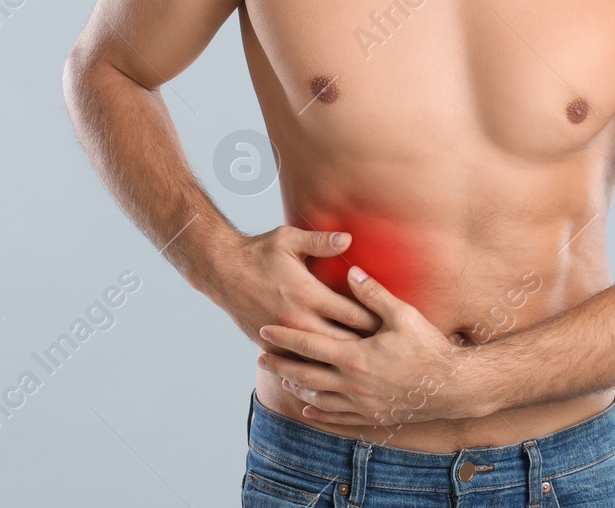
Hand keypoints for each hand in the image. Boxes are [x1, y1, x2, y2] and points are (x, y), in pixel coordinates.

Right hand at [210, 226, 382, 358]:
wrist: (221, 270)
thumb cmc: (259, 252)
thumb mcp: (289, 238)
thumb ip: (321, 242)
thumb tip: (348, 239)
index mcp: (307, 293)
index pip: (351, 313)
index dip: (375, 322)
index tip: (394, 329)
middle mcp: (297, 319)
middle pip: (341, 342)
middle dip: (365, 349)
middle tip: (390, 355)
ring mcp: (283, 335)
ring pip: (320, 359)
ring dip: (342, 364)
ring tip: (368, 371)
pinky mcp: (270, 345)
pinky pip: (298, 364)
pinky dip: (316, 370)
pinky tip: (333, 377)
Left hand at [258, 265, 490, 426]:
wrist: (452, 387)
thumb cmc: (428, 347)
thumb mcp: (403, 314)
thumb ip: (373, 294)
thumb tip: (350, 271)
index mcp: (355, 356)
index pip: (310, 344)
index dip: (285, 337)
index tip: (264, 330)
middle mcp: (352, 383)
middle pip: (305, 374)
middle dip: (280, 364)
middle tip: (260, 358)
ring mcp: (360, 403)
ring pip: (318, 398)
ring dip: (297, 388)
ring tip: (282, 379)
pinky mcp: (372, 416)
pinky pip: (337, 417)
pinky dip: (318, 413)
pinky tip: (307, 409)